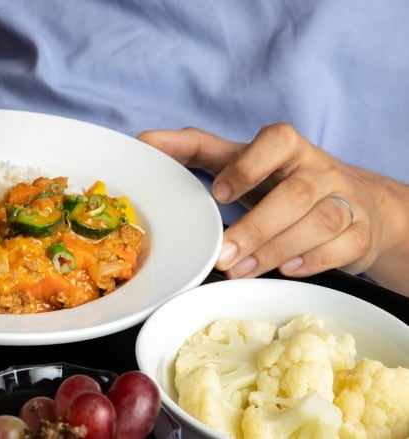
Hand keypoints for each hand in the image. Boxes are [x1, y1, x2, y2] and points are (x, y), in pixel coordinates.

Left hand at [139, 124, 408, 291]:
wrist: (354, 202)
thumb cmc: (280, 181)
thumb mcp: (240, 161)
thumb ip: (196, 149)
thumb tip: (145, 141)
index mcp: (288, 147)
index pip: (277, 141)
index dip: (249, 166)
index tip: (219, 194)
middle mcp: (320, 170)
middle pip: (295, 195)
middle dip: (256, 228)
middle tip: (222, 256)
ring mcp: (347, 200)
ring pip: (321, 223)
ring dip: (277, 251)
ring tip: (241, 270)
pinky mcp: (361, 232)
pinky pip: (343, 247)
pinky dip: (314, 262)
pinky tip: (286, 270)